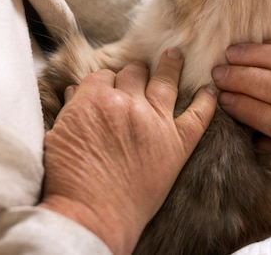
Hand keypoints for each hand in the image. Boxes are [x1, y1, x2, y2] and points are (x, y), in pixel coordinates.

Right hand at [39, 49, 216, 254]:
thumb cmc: (68, 179)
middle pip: (135, 73)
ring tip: (175, 56)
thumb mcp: (59, 134)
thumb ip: (73, 107)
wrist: (92, 214)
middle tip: (139, 73)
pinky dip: (207, 101)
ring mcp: (155, 121)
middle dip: (135, 73)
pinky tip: (211, 90)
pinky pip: (198, 115)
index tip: (109, 86)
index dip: (107, 81)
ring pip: (166, 81)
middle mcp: (127, 102)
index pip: (105, 75)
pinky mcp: (177, 143)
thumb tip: (78, 91)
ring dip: (170, 65)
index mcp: (95, 97)